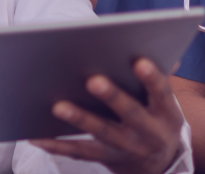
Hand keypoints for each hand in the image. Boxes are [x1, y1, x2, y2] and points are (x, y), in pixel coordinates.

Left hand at [29, 57, 184, 173]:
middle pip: (130, 113)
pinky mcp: (107, 157)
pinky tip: (38, 136)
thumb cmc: (155, 116)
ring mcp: (128, 147)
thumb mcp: (165, 100)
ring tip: (59, 106)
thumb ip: (155, 75)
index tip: (139, 61)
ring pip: (103, 132)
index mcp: (166, 112)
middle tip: (93, 80)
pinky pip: (80, 152)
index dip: (151, 78)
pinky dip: (59, 145)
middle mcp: (149, 132)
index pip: (161, 92)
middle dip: (112, 97)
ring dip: (80, 119)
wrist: (158, 164)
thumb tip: (155, 42)